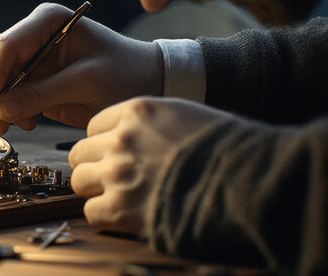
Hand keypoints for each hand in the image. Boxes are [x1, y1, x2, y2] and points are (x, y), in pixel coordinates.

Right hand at [0, 3, 162, 134]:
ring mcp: (26, 57)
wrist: (144, 83)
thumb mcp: (88, 82)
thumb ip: (44, 94)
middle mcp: (30, 34)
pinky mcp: (26, 80)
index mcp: (46, 21)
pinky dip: (2, 112)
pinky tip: (25, 124)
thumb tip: (2, 110)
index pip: (5, 45)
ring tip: (8, 128)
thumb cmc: (124, 73)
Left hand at [69, 97, 238, 234]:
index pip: (95, 126)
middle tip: (114, 178)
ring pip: (79, 181)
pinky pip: (90, 212)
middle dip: (95, 165)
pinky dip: (104, 216)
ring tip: (119, 197)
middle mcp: (121, 139)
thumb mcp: (187, 116)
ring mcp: (117, 173)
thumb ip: (153, 124)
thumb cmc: (228, 149)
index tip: (118, 155)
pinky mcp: (120, 208)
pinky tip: (124, 216)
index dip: (105, 142)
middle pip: (80, 153)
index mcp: (138, 111)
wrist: (247, 181)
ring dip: (96, 191)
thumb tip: (140, 137)